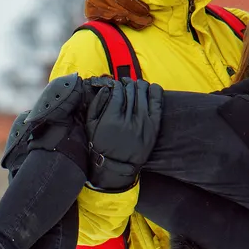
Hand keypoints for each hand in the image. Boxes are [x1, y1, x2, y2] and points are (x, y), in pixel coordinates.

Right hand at [86, 77, 162, 191]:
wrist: (118, 166)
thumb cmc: (102, 146)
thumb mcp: (90, 126)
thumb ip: (96, 104)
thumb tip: (106, 88)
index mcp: (112, 118)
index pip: (117, 91)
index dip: (116, 84)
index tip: (115, 84)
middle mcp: (129, 118)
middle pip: (130, 91)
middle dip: (127, 83)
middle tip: (124, 83)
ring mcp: (143, 122)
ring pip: (143, 94)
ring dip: (139, 85)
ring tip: (136, 84)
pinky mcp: (154, 126)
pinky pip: (157, 103)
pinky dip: (155, 92)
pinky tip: (151, 87)